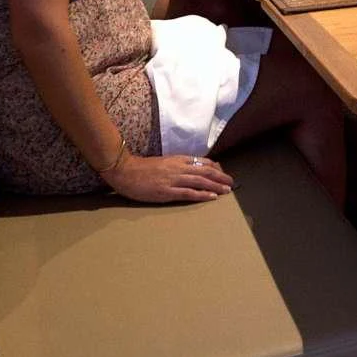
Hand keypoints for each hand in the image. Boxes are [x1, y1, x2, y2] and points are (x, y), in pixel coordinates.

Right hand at [104, 150, 235, 203]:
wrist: (125, 171)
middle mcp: (178, 167)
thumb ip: (177, 165)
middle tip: (232, 183)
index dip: (216, 168)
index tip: (223, 174)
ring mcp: (173, 179)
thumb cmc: (142, 168)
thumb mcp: (163, 163)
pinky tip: (211, 197)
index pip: (202, 161)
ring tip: (227, 190)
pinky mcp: (167, 191)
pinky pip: (188, 193)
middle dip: (221, 176)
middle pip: (205, 171)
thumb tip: (192, 170)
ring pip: (200, 181)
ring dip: (216, 186)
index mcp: (177, 159)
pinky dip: (202, 195)